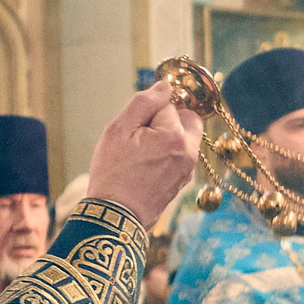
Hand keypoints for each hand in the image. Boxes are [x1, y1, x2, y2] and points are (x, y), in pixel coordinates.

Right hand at [86, 82, 203, 231]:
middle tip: (142, 132)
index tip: (134, 126)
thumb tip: (165, 86)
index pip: (168, 104)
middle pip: (188, 118)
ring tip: (141, 152)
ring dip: (168, 136)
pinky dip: (167, 153)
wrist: (115, 216)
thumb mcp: (119, 130)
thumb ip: (144, 102)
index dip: (148, 110)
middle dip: (169, 118)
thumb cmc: (113, 172)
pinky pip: (181, 155)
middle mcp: (189, 152)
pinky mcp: (183, 181)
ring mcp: (188, 169)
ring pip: (185, 137)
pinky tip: (146, 164)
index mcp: (176, 137)